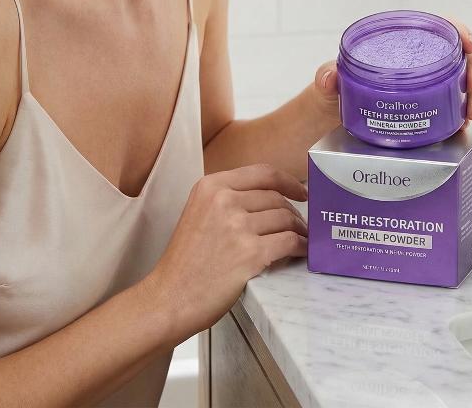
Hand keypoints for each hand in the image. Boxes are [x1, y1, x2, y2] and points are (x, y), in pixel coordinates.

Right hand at [144, 164, 307, 341]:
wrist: (169, 298)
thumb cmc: (185, 261)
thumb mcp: (199, 212)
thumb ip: (228, 199)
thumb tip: (270, 198)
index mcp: (211, 186)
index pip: (263, 173)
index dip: (288, 181)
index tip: (301, 191)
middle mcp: (225, 200)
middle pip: (276, 198)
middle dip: (294, 212)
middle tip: (299, 225)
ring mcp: (238, 226)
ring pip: (286, 219)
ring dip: (299, 230)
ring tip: (301, 239)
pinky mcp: (251, 254)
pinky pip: (289, 242)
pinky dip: (301, 246)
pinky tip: (302, 251)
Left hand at [312, 19, 471, 127]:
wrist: (330, 123)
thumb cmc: (332, 92)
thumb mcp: (328, 84)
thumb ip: (327, 78)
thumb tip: (329, 78)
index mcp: (399, 44)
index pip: (438, 27)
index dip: (459, 31)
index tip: (469, 44)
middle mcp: (417, 62)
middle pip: (458, 57)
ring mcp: (425, 86)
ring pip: (461, 83)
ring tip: (471, 115)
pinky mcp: (426, 110)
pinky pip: (452, 108)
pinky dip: (462, 116)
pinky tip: (463, 126)